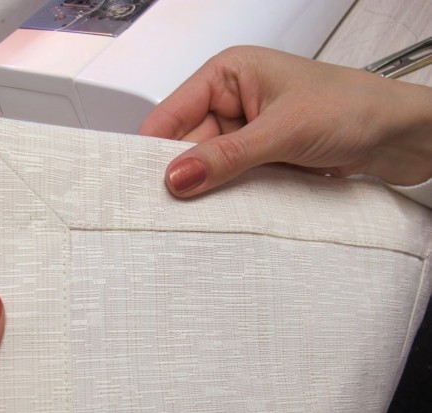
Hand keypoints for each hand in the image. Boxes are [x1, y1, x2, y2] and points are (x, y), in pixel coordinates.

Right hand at [140, 46, 431, 197]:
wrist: (399, 134)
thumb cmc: (353, 106)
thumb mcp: (283, 130)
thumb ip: (227, 156)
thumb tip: (178, 177)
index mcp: (228, 74)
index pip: (170, 113)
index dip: (152, 149)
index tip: (143, 184)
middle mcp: (231, 101)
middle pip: (184, 144)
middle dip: (181, 175)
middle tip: (172, 208)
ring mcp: (244, 132)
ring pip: (206, 166)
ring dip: (206, 189)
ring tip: (204, 209)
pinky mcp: (256, 157)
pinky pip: (228, 180)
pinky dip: (226, 196)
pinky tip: (226, 208)